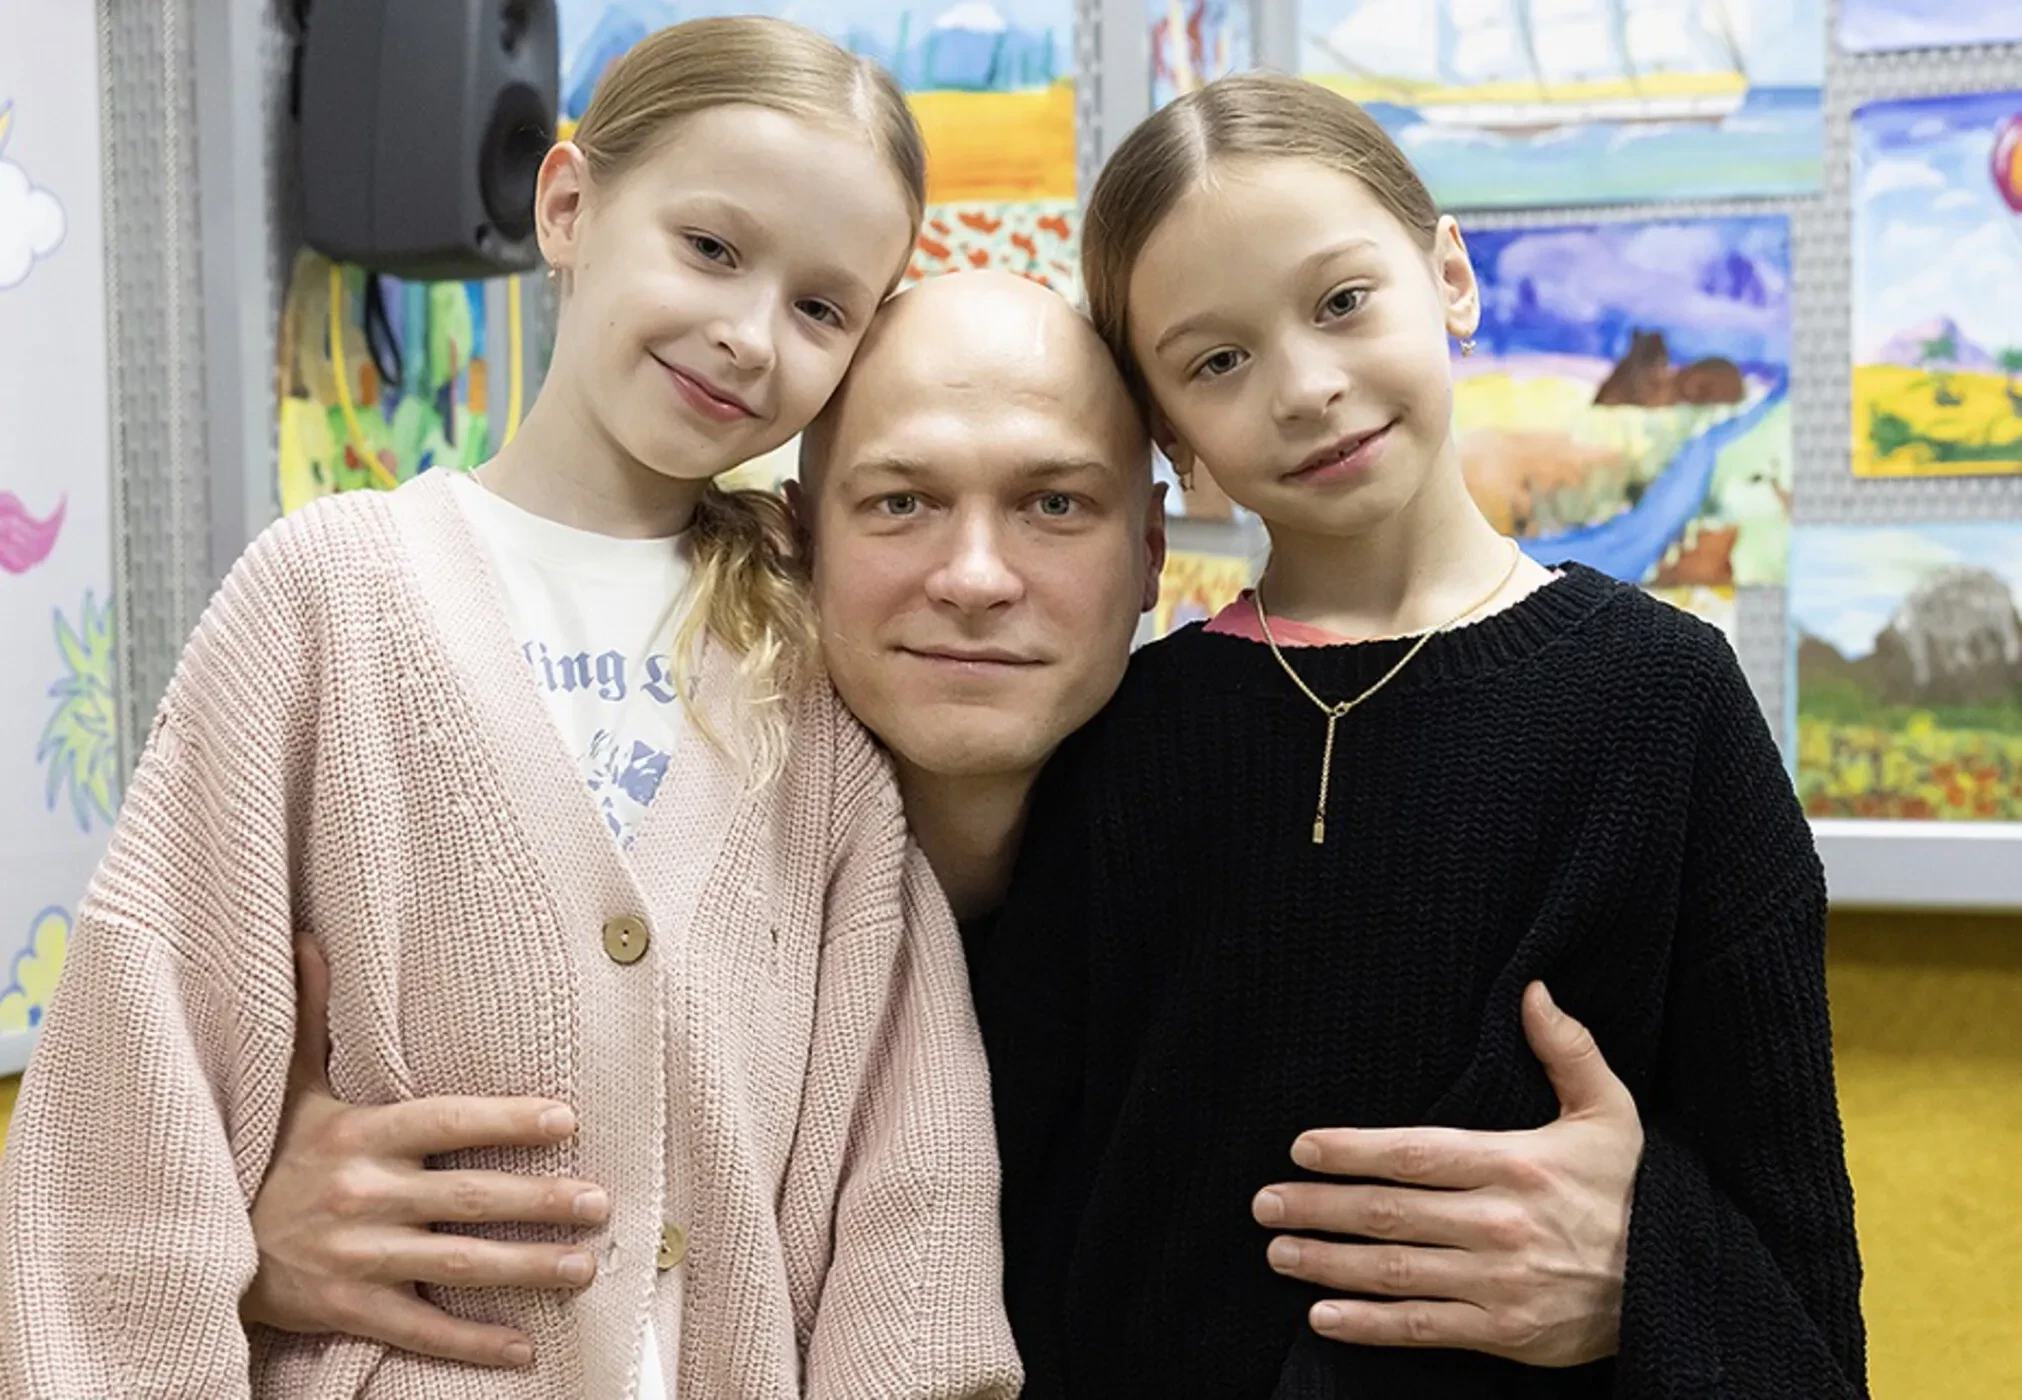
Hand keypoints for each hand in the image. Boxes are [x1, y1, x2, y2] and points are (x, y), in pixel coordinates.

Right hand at [243, 938, 611, 1367]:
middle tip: (599, 1204)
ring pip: (457, 1264)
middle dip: (540, 1203)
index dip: (505, 1121)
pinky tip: (524, 1348)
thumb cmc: (261, 1154)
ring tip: (585, 1267)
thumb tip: (308, 940)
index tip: (564, 1120)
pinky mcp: (348, 1307)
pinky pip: (420, 1327)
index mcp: (359, 1135)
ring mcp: (358, 1257)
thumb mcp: (288, 1086)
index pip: (446, 1122)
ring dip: (527, 1269)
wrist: (199, 1239)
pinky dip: (473, 1342)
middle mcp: (364, 1195)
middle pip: (468, 1198)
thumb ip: (312, 1017)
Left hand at [1252, 981, 1641, 1366]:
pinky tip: (1322, 1316)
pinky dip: (1368, 1326)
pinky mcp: (1506, 1331)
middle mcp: (1500, 1223)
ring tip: (1278, 1251)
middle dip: (1318, 1207)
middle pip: (1388, 1213)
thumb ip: (1568, 1049)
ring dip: (1327, 1263)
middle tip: (1263, 1202)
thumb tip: (1533, 990)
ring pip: (1395, 1271)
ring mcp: (1500, 1281)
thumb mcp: (1612, 1112)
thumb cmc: (1635, 1189)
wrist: (1684, 1284)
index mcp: (1516, 1164)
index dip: (1350, 1151)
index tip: (1301, 1149)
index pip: (1413, 1153)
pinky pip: (1423, 1327)